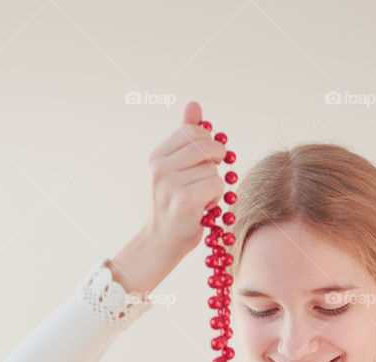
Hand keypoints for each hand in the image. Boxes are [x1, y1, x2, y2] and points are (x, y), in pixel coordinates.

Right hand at [144, 99, 227, 258]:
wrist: (164, 241)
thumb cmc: (175, 204)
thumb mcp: (177, 167)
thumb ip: (186, 137)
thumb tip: (194, 104)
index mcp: (158, 156)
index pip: (192, 130)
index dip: (208, 141)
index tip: (208, 157)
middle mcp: (160, 167)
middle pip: (205, 145)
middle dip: (216, 159)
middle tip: (210, 176)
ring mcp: (171, 184)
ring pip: (213, 168)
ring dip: (215, 183)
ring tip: (202, 197)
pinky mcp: (184, 200)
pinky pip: (216, 184)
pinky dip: (217, 197)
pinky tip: (205, 207)